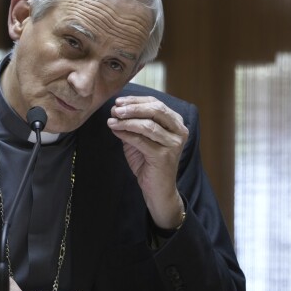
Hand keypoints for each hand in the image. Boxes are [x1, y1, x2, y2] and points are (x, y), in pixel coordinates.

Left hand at [107, 96, 187, 228]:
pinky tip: (115, 131)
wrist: (157, 189)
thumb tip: (116, 111)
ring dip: (126, 121)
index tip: (119, 101)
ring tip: (112, 120)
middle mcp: (179, 131)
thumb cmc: (148, 162)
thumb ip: (133, 124)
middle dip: (132, 108)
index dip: (136, 100)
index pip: (156, 103)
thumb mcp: (140, 138)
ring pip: (148, 125)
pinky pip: (141, 140)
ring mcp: (173, 144)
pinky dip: (126, 134)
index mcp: (176, 123)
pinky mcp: (164, 156)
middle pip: (155, 110)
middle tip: (115, 109)